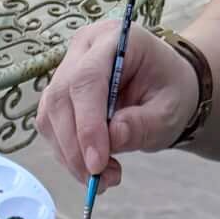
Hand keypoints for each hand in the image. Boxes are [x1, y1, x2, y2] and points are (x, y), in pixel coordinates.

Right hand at [37, 22, 200, 189]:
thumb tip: (112, 138)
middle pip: (61, 98)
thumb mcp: (169, 110)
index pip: (88, 79)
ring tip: (104, 177)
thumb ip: (143, 123)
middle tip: (100, 179)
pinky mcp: (59, 95)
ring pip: (50, 116)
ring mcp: (67, 69)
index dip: (88, 124)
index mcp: (116, 39)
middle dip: (75, 147)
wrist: (163, 87)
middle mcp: (84, 48)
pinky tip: (93, 168)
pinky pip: (51, 128)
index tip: (97, 164)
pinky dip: (67, 155)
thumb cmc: (169, 91)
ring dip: (70, 156)